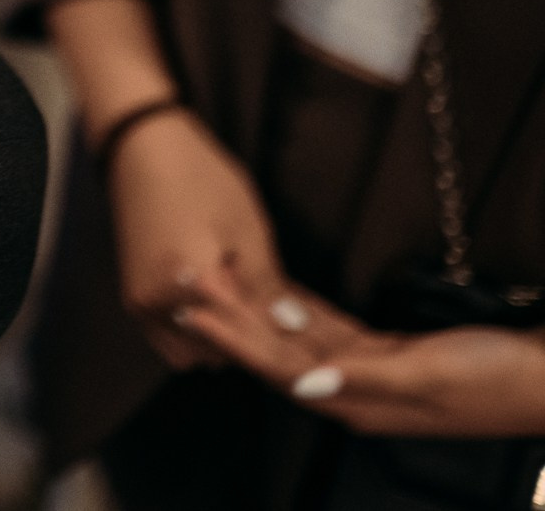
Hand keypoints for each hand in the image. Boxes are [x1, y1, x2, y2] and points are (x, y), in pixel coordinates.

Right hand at [104, 109, 286, 370]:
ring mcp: (142, 305)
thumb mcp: (248, 230)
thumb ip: (269, 287)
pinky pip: (173, 343)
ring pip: (198, 356)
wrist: (141, 150)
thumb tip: (295, 328)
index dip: (296, 348)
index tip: (333, 355)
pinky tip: (229, 316)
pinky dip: (202, 340)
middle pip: (227, 353)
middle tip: (301, 334)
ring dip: (231, 348)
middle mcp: (159, 304)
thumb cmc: (199, 179)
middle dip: (266, 349)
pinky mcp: (135, 298)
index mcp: (191, 284)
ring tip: (263, 322)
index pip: (255, 335)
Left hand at [175, 272, 544, 437]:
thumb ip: (364, 380)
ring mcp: (371, 374)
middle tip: (188, 285)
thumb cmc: (499, 382)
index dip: (232, 339)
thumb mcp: (431, 377)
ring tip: (217, 285)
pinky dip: (298, 312)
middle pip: (277, 355)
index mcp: (358, 403)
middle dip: (232, 321)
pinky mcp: (390, 354)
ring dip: (257, 313)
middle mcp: (355, 392)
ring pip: (299, 341)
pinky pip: (329, 332)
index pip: (277, 371)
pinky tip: (275, 295)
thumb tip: (303, 386)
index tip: (191, 310)